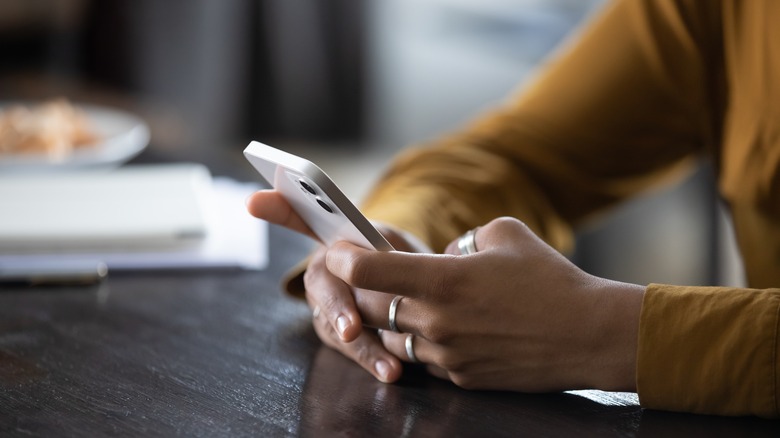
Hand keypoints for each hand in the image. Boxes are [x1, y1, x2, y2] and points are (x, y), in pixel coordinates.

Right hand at [246, 190, 422, 382]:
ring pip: (332, 323)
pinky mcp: (333, 331)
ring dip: (361, 346)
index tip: (254, 201)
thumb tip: (385, 269)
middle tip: (351, 330)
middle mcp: (322, 267)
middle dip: (337, 306)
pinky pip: (347, 347)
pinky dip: (371, 359)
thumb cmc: (403, 260)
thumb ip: (387, 254)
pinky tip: (391, 372)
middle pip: (319, 283)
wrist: (415, 292)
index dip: (276, 208)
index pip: (298, 215)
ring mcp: (323, 301)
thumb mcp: (400, 246)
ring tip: (388, 365)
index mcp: (335, 235)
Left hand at [324, 217, 644, 391]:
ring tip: (408, 303)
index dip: (343, 258)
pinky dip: (423, 343)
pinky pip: (425, 359)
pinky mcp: (461, 378)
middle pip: (371, 309)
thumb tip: (447, 256)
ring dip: (392, 321)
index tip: (335, 250)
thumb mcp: (506, 234)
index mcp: (442, 280)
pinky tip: (444, 328)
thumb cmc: (550, 278)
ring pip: (395, 339)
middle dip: (360, 292)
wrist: (589, 334)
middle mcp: (436, 322)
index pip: (368, 270)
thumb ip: (464, 240)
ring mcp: (447, 355)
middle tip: (363, 277)